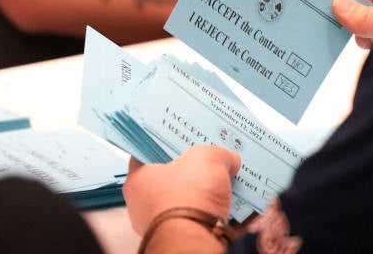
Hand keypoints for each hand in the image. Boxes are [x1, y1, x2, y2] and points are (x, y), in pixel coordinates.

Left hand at [123, 145, 240, 235]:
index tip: (181, 133)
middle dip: (195, 166)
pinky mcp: (185, 235)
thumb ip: (218, 153)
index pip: (148, 152)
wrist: (197, 240)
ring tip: (228, 175)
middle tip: (211, 154)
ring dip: (208, 190)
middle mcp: (146, 203)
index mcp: (139, 179)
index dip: (166, 140)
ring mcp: (165, 221)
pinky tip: (234, 199)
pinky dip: (217, 209)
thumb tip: (230, 160)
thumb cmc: (188, 198)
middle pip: (173, 176)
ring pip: (189, 198)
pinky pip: (202, 217)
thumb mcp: (207, 157)